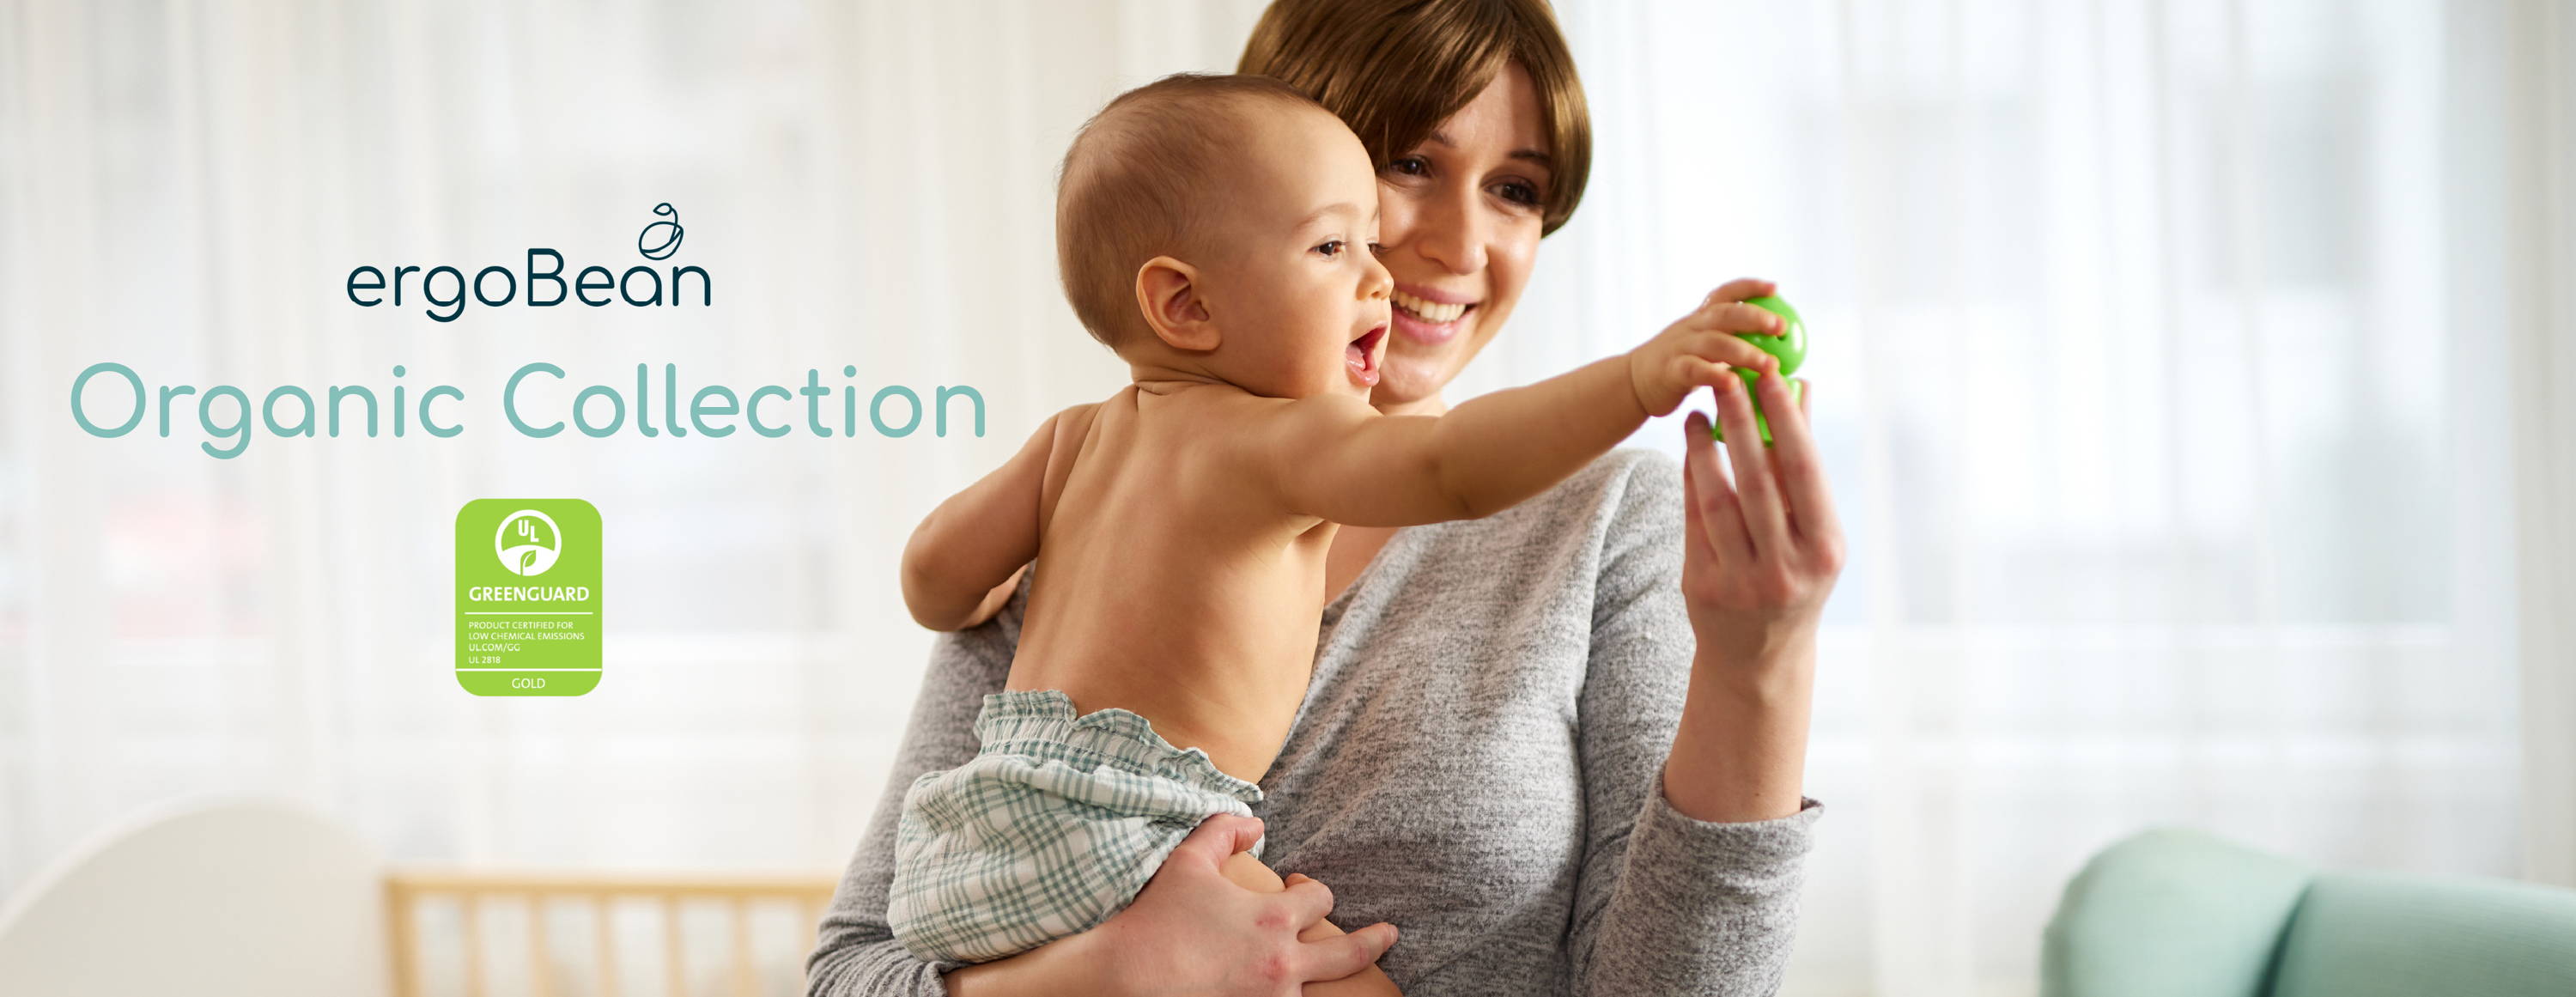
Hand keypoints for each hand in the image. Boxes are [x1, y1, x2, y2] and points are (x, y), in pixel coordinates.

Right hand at [1018, 815, 1396, 996]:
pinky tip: (1286, 986)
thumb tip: (1258, 824)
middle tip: (1390, 934)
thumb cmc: (1156, 918)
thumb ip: (1224, 830)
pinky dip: (1293, 993)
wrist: (1127, 978)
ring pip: (1318, 985)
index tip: (1299, 889)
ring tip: (1345, 973)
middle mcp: (1283, 962)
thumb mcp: (1189, 861)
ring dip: (1324, 973)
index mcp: (1273, 918)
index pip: (1320, 899)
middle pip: (1348, 954)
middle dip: (1374, 941)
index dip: (1313, 890)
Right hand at [1625, 278, 1791, 417]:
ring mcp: (1679, 347)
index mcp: (1701, 317)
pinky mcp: (1670, 370)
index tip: (1775, 288)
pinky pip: (1695, 370)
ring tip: (1770, 365)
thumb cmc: (1680, 364)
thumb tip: (1777, 345)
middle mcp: (1691, 326)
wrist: (1634, 381)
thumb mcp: (1703, 344)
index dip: (1750, 287)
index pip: (1726, 293)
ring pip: (1714, 343)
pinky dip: (1715, 376)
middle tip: (1782, 327)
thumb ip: (1731, 339)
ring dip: (1745, 352)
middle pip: (1725, 314)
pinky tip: (1734, 383)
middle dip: (1756, 317)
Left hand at [1677, 332, 1844, 675]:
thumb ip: (1803, 461)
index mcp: (1824, 549)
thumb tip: (1802, 387)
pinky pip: (1694, 519)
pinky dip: (1691, 478)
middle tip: (1727, 378)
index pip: (1804, 472)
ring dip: (1704, 448)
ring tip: (1698, 411)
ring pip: (1718, 499)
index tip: (1772, 376)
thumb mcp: (1813, 529)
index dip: (1787, 421)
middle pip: (1758, 480)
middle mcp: (1786, 567)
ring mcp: (1743, 581)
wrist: (1760, 654)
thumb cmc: (1795, 574)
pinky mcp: (1704, 587)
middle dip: (1741, 423)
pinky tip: (1690, 448)